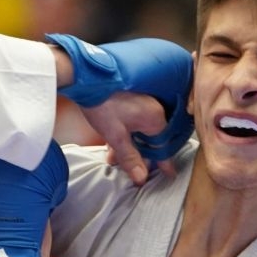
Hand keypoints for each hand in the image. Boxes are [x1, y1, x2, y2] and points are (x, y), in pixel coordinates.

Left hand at [50, 34, 195, 166]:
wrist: (87, 79)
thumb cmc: (103, 104)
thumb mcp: (116, 137)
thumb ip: (130, 158)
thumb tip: (142, 177)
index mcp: (155, 118)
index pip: (163, 146)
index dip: (164, 162)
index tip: (169, 174)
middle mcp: (153, 110)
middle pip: (151, 140)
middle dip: (140, 156)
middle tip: (132, 172)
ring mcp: (143, 103)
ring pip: (140, 132)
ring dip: (129, 147)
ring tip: (114, 160)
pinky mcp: (131, 100)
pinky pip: (133, 122)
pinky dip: (125, 135)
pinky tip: (110, 146)